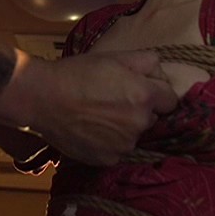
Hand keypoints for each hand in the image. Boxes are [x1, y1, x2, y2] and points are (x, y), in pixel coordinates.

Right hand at [0, 49, 177, 165]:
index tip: (139, 88)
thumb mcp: (114, 57)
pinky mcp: (108, 159)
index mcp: (145, 96)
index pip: (170, 100)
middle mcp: (139, 123)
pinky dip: (109, 142)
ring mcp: (124, 145)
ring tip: (98, 114)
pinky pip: (117, 150)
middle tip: (113, 99)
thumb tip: (161, 72)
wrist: (43, 98)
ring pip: (134, 135)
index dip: (156, 92)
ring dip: (124, 127)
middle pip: (151, 118)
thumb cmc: (78, 73)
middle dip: (139, 109)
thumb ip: (147, 61)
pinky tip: (91, 129)